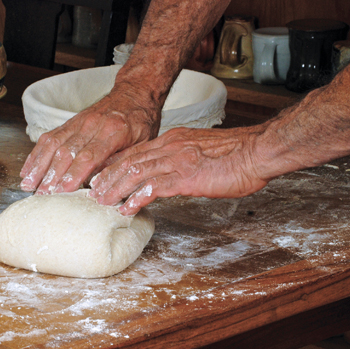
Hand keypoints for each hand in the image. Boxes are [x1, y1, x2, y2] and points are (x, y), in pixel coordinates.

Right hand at [19, 83, 162, 193]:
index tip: (63, 189)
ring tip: (28, 185)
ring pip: (53, 144)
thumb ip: (123, 162)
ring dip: (39, 166)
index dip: (75, 173)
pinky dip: (36, 154)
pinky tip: (28, 169)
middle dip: (52, 175)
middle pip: (66, 152)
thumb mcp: (143, 143)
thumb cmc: (140, 121)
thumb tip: (105, 184)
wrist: (134, 93)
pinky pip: (49, 138)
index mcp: (114, 131)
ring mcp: (78, 122)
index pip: (90, 155)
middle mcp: (92, 125)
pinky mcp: (69, 123)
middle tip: (42, 194)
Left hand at [89, 125, 269, 214]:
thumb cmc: (233, 154)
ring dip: (116, 188)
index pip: (134, 151)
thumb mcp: (198, 151)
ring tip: (102, 201)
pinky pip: (155, 187)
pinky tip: (128, 208)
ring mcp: (177, 161)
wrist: (256, 152)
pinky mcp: (187, 176)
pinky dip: (138, 198)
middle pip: (129, 161)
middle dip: (108, 177)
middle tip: (93, 191)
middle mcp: (170, 147)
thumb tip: (165, 174)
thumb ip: (179, 159)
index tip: (100, 175)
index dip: (114, 164)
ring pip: (136, 172)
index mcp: (172, 140)